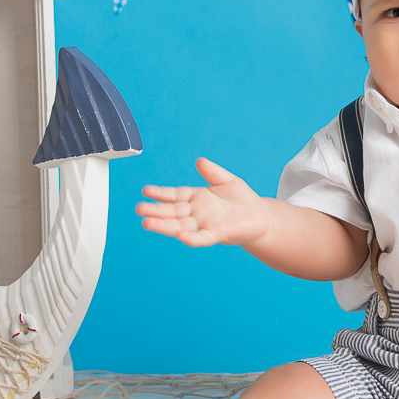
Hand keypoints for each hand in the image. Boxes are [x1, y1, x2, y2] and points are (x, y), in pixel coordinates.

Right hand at [136, 158, 271, 247]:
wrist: (259, 216)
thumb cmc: (242, 199)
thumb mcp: (227, 180)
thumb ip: (213, 172)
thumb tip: (200, 160)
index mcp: (196, 198)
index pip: (174, 195)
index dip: (160, 193)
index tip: (145, 191)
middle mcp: (196, 213)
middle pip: (172, 212)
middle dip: (156, 211)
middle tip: (139, 209)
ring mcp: (204, 225)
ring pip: (180, 226)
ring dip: (164, 225)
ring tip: (147, 224)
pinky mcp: (217, 234)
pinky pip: (201, 237)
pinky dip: (191, 237)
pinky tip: (180, 235)